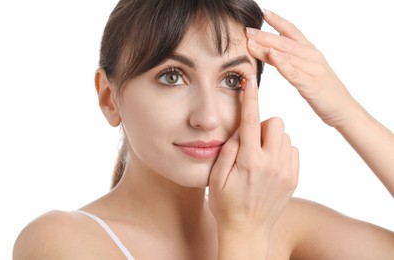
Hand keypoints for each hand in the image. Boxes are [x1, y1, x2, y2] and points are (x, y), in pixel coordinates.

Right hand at [208, 75, 298, 233]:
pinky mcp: (294, 178)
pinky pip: (292, 150)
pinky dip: (281, 151)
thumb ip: (229, 149)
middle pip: (276, 122)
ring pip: (285, 136)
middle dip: (262, 125)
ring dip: (272, 139)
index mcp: (249, 161)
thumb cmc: (226, 204)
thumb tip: (241, 128)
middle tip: (251, 142)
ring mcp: (286, 171)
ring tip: (259, 157)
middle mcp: (272, 164)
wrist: (247, 231)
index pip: (251, 120)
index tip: (250, 81)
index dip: (250, 97)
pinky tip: (269, 165)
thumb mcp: (216, 177)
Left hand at [246, 9, 359, 127]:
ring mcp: (312, 69)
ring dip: (267, 46)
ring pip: (286, 54)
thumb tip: (274, 53)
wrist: (343, 108)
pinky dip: (281, 62)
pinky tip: (271, 55)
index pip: (292, 31)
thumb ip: (292, 61)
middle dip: (264, 34)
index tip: (263, 12)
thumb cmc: (324, 91)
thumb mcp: (307, 71)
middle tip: (247, 29)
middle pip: (284, 41)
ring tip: (251, 40)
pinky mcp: (310, 84)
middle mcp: (312, 56)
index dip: (278, 21)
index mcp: (310, 51)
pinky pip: (293, 71)